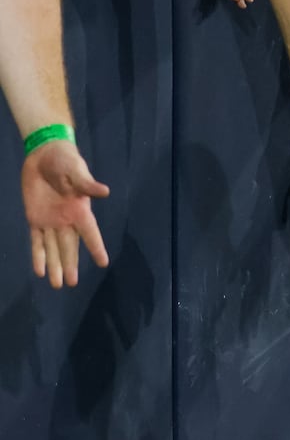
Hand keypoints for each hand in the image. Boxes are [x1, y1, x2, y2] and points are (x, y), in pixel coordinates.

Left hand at [21, 141, 109, 287]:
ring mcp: (50, 220)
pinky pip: (36, 240)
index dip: (96, 247)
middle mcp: (67, 219)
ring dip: (55, 265)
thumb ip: (86, 184)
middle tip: (72, 284)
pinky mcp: (34, 218)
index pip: (90, 233)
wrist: (44, 154)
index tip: (104, 263)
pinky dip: (38, 255)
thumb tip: (104, 192)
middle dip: (70, 264)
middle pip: (69, 246)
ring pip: (52, 248)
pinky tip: (40, 270)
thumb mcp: (76, 170)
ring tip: (58, 284)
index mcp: (80, 209)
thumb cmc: (64, 160)